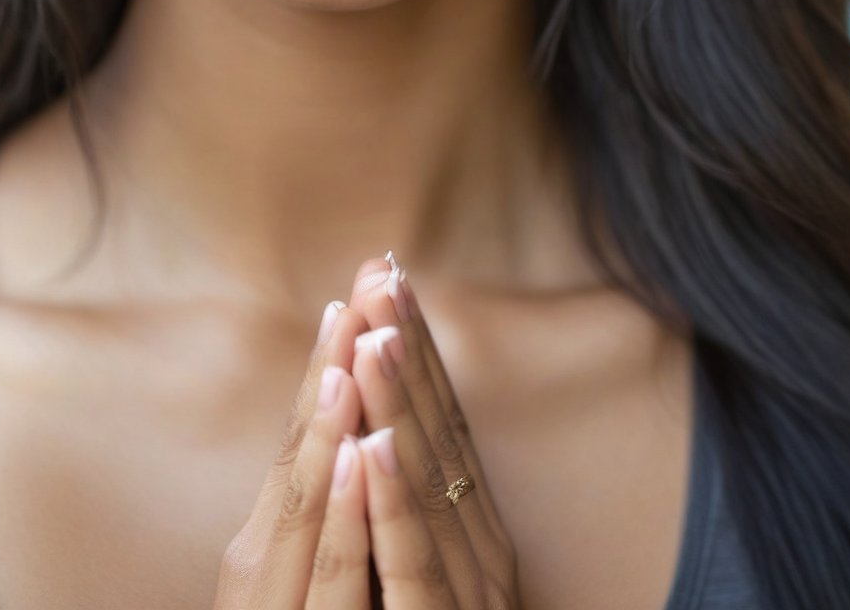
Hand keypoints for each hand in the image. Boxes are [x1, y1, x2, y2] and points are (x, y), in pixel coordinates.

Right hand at [212, 295, 377, 607]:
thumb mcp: (295, 573)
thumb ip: (313, 515)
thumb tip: (353, 435)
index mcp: (267, 536)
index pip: (299, 435)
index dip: (330, 364)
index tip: (357, 293)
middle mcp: (262, 556)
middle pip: (297, 449)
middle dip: (332, 367)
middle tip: (362, 290)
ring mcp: (276, 601)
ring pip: (304, 504)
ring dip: (329, 425)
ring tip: (351, 359)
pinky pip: (329, 576)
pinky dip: (342, 516)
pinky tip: (356, 461)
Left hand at [346, 256, 522, 608]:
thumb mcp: (427, 577)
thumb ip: (422, 515)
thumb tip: (391, 432)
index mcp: (474, 534)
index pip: (443, 420)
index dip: (418, 346)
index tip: (390, 274)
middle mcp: (480, 554)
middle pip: (438, 436)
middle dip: (407, 351)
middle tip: (381, 272)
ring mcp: (465, 596)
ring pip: (426, 488)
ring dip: (398, 407)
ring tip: (372, 332)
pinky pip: (411, 568)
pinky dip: (390, 505)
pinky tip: (369, 449)